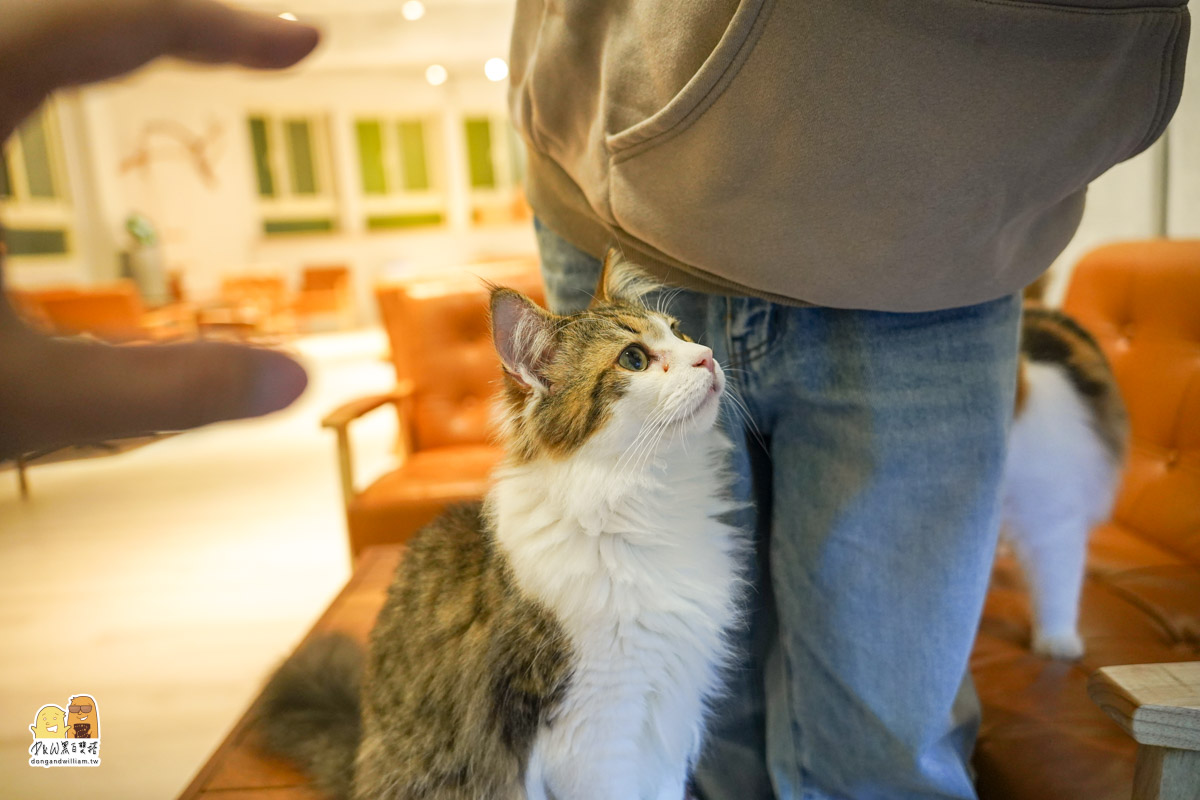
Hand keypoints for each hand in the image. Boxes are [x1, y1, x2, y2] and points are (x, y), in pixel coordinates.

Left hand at [0, 0, 319, 458]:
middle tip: (254, 49)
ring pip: (18, 27)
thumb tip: (296, 383)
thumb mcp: (17, 402)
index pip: (113, 21)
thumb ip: (165, 389)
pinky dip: (43, 61)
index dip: (224, 29)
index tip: (306, 44)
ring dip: (101, 34)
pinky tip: (60, 96)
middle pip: (66, 6)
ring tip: (177, 54)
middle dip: (169, 18)